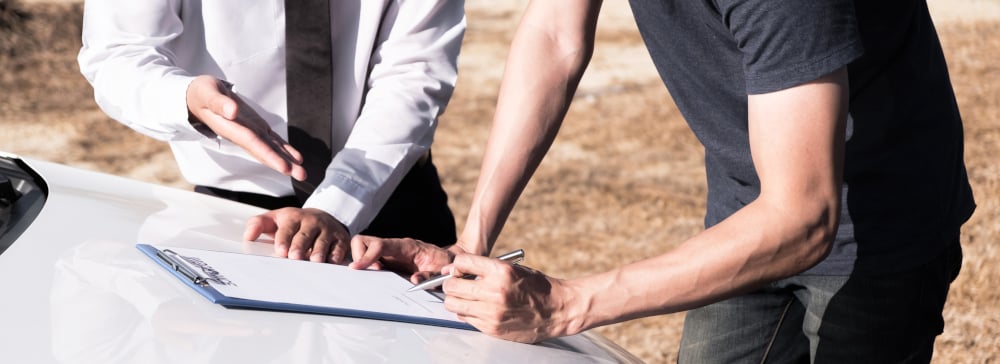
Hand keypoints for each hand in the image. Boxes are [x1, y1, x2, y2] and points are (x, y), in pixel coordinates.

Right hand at [186, 75, 306, 180]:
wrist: (197, 97)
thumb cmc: (200, 93)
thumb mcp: (207, 92)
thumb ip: (218, 102)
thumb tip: (232, 112)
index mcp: (231, 128)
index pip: (252, 143)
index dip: (268, 155)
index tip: (283, 167)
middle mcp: (242, 134)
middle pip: (264, 151)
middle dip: (283, 164)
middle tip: (301, 175)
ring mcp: (250, 132)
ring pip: (271, 148)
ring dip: (287, 161)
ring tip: (302, 173)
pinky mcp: (255, 127)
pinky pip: (272, 141)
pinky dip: (284, 149)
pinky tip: (296, 158)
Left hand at [243, 207, 350, 262]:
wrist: (324, 216)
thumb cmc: (296, 223)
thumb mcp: (275, 219)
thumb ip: (258, 225)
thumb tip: (248, 236)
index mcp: (294, 217)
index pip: (288, 228)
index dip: (284, 239)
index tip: (280, 250)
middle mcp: (312, 222)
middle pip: (305, 234)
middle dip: (300, 245)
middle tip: (295, 257)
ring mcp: (328, 229)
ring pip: (323, 241)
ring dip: (320, 251)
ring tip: (315, 261)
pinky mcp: (341, 238)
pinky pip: (340, 246)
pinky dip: (337, 254)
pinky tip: (333, 261)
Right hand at [349, 236, 460, 281]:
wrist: (446, 259)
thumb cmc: (443, 263)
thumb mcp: (442, 270)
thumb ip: (430, 275)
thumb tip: (414, 280)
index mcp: (405, 246)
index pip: (380, 245)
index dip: (367, 256)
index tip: (357, 268)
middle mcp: (393, 246)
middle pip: (363, 241)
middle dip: (358, 257)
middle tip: (371, 273)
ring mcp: (387, 252)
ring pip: (361, 248)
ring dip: (360, 262)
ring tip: (373, 276)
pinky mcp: (385, 259)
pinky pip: (367, 258)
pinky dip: (363, 266)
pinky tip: (373, 277)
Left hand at [442, 255, 579, 342]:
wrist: (558, 310)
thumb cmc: (537, 287)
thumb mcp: (513, 268)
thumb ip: (486, 269)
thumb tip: (456, 271)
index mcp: (501, 271)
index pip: (461, 262)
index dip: (457, 266)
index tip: (458, 269)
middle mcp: (494, 291)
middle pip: (451, 286)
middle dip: (451, 283)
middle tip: (457, 284)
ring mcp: (492, 312)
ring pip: (453, 305)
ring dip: (456, 300)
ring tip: (466, 297)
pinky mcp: (492, 328)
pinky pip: (466, 319)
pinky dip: (467, 313)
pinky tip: (478, 308)